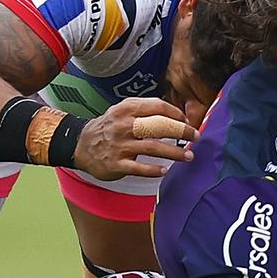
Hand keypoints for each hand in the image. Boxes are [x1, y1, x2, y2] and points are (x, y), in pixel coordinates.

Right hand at [73, 97, 197, 179]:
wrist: (80, 145)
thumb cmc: (110, 127)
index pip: (157, 107)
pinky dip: (153, 170)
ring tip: (189, 156)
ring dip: (174, 153)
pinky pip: (139, 168)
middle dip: (181, 131)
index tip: (187, 121)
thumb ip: (145, 110)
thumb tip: (176, 115)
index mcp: (127, 109)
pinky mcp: (117, 163)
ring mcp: (120, 145)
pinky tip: (165, 171)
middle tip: (196, 137)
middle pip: (159, 126)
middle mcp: (124, 125)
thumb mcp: (123, 111)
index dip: (176, 113)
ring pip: (153, 147)